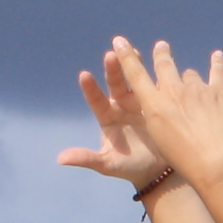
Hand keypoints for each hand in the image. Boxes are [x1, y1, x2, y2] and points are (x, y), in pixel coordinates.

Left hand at [55, 59, 168, 188]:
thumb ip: (86, 158)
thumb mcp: (107, 164)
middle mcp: (121, 105)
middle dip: (113, 69)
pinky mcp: (157, 104)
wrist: (157, 172)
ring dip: (134, 65)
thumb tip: (60, 159)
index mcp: (107, 117)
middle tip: (111, 54)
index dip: (91, 88)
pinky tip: (162, 63)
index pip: (96, 100)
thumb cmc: (129, 168)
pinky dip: (158, 76)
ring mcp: (140, 103)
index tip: (84, 75)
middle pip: (116, 84)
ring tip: (134, 51)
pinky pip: (156, 87)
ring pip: (135, 80)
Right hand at [99, 36, 222, 185]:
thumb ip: (155, 113)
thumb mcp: (157, 136)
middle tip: (161, 46)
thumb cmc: (182, 157)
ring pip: (190, 74)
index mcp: (154, 104)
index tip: (119, 41)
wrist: (214, 162)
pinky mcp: (218, 93)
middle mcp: (173, 91)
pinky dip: (218, 63)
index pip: (135, 73)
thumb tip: (157, 102)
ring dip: (189, 76)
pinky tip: (218, 56)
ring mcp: (197, 90)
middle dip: (161, 54)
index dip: (126, 56)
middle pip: (164, 64)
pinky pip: (218, 72)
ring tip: (191, 80)